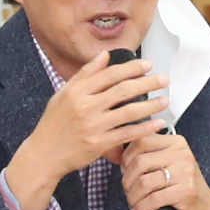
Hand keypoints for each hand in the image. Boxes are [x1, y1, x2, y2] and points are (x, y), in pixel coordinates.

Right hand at [4, 51, 171, 209]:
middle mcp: (85, 106)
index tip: (148, 65)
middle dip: (147, 82)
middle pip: (123, 90)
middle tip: (164, 79)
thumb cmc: (54, 123)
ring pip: (129, 111)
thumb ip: (85, 74)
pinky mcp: (99, 144)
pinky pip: (127, 133)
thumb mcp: (63, 93)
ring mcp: (93, 126)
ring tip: (165, 100)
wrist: (44, 154)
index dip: (131, 68)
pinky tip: (157, 123)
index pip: (109, 74)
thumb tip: (104, 55)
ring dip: (151, 105)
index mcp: (76, 92)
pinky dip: (144, 128)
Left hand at [119, 129, 209, 209]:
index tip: (125, 170)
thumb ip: (150, 155)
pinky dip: (141, 207)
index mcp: (176, 143)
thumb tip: (119, 155)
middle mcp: (182, 154)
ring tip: (133, 202)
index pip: (141, 141)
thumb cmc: (183, 185)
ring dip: (133, 196)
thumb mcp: (169, 163)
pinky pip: (153, 199)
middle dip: (127, 179)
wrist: (205, 207)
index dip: (126, 158)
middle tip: (127, 190)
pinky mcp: (185, 191)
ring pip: (144, 181)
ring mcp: (185, 172)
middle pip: (139, 162)